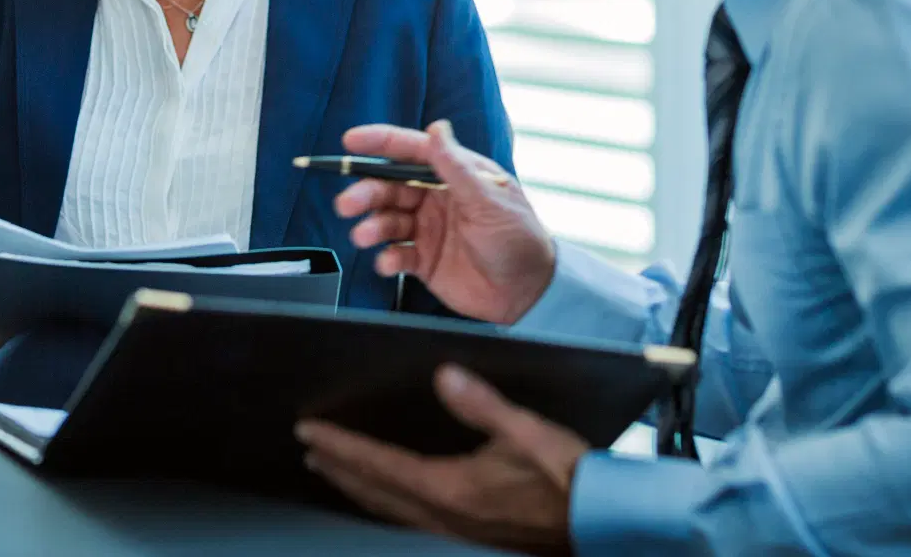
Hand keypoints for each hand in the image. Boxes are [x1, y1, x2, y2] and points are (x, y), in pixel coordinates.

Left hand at [297, 364, 584, 554]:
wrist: (601, 522)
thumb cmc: (568, 478)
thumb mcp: (527, 432)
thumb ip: (482, 404)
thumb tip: (445, 375)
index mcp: (451, 490)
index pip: (379, 465)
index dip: (341, 446)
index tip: (309, 430)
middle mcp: (445, 516)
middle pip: (374, 492)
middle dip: (338, 468)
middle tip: (309, 448)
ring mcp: (456, 532)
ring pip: (389, 511)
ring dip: (357, 489)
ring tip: (334, 472)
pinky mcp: (470, 536)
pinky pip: (410, 520)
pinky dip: (385, 505)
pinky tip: (387, 500)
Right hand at [336, 119, 554, 323]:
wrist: (529, 293)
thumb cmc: (520, 239)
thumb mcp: (489, 199)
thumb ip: (457, 167)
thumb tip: (436, 129)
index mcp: (455, 175)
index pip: (412, 151)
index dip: (380, 143)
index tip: (351, 141)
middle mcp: (437, 199)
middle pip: (390, 187)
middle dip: (366, 192)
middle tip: (348, 203)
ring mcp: (429, 229)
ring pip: (387, 220)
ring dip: (371, 225)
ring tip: (364, 235)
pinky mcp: (424, 260)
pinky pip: (396, 254)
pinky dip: (386, 257)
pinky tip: (388, 262)